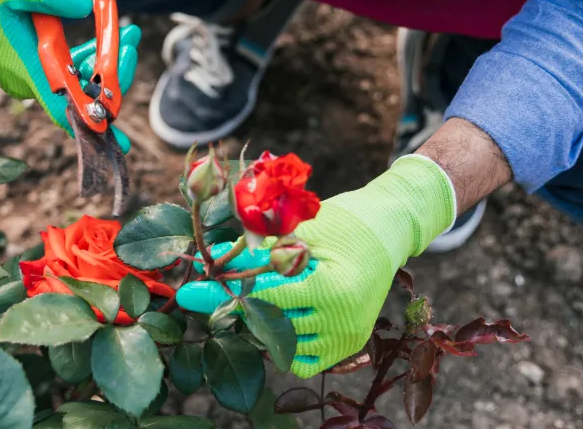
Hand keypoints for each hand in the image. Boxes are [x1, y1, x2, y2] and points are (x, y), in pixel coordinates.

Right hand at [0, 0, 138, 150]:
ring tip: (127, 32)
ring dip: (101, 62)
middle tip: (131, 38)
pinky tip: (101, 37)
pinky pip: (63, 72)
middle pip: (79, 92)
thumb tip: (86, 5)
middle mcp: (25, 78)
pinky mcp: (26, 64)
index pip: (63, 108)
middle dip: (112, 71)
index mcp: (23, 66)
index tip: (119, 142)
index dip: (93, 125)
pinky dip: (84, 58)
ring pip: (74, 81)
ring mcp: (26, 73)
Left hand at [175, 156, 457, 376]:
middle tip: (214, 295)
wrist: (389, 228)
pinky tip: (279, 317)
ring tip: (256, 297)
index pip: (266, 299)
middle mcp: (342, 321)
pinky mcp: (350, 344)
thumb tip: (214, 264)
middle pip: (271, 325)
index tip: (192, 294)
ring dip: (262, 325)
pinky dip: (285, 345)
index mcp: (331, 289)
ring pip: (284, 346)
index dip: (225, 294)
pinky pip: (305, 361)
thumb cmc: (344, 220)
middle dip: (239, 308)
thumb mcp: (300, 231)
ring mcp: (348, 338)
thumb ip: (259, 253)